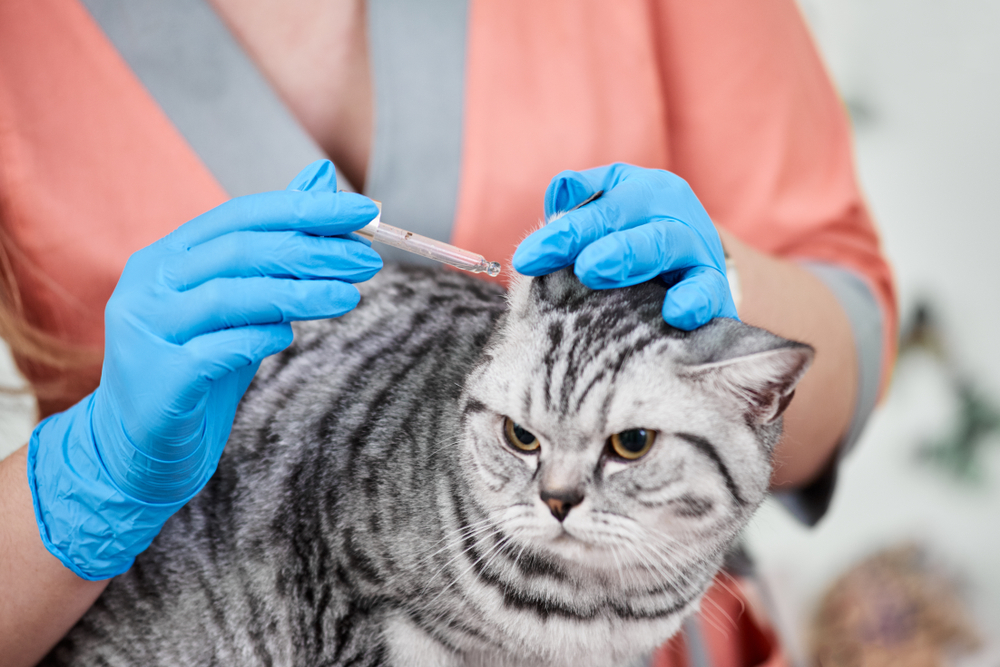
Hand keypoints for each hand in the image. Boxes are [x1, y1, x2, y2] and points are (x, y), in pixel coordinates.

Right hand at [28, 160, 379, 579]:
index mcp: (168, 256)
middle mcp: (149, 284)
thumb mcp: (239, 303)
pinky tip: (290, 337)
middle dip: (312, 251)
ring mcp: (147, 330)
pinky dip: (260, 338)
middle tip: (368, 260)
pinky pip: (219, 349)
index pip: (242, 216)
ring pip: (231, 296)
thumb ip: (275, 246)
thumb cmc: (197, 365)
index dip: (304, 210)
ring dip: (299, 293)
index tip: (366, 212)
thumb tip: (319, 177)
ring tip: (351, 297)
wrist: (140, 446)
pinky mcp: (158, 378)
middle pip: (239, 252)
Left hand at [512, 163, 737, 329]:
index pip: (596, 207)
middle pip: (626, 218)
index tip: (525, 258)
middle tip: (561, 259)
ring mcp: (696, 249)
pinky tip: (676, 313)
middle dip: (588, 236)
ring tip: (593, 271)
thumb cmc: (639, 241)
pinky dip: (695, 300)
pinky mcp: (715, 289)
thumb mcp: (613, 211)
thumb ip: (582, 200)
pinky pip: (709, 292)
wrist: (701, 271)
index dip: (560, 232)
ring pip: (665, 245)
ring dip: (630, 255)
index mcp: (642, 190)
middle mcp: (670, 211)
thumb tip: (557, 194)